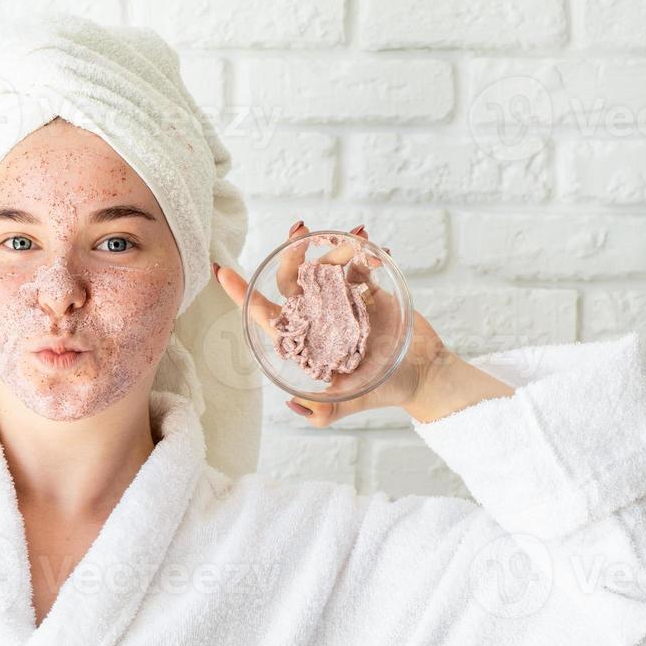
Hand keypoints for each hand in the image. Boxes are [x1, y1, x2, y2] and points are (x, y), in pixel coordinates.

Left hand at [214, 223, 447, 427]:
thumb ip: (321, 411)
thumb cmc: (382, 392)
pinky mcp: (369, 289)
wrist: (424, 375)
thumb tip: (291, 400)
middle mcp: (318, 317)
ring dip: (334, 248)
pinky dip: (363, 250)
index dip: (242, 293)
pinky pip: (359, 263)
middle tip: (300, 233)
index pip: (266, 314)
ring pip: (326, 266)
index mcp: (305, 340)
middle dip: (292, 255)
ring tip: (353, 242)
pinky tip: (371, 245)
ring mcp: (343, 300)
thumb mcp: (347, 405)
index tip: (220, 270)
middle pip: (293, 281)